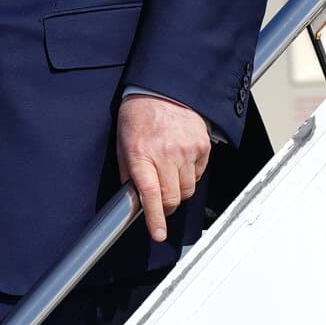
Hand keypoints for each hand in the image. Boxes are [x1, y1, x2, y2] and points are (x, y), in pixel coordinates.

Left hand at [116, 95, 210, 242]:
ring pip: (187, 189)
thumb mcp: (123, 145)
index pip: (151, 194)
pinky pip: (199, 174)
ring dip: (178, 191)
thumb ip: (129, 173)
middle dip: (166, 208)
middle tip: (160, 204)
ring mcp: (186, 149)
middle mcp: (166, 153)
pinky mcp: (202, 145)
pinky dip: (190, 175)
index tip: (158, 234)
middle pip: (173, 198)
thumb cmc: (139, 117)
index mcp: (141, 154)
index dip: (155, 218)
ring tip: (169, 175)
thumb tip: (134, 199)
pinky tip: (180, 161)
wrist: (162, 90)